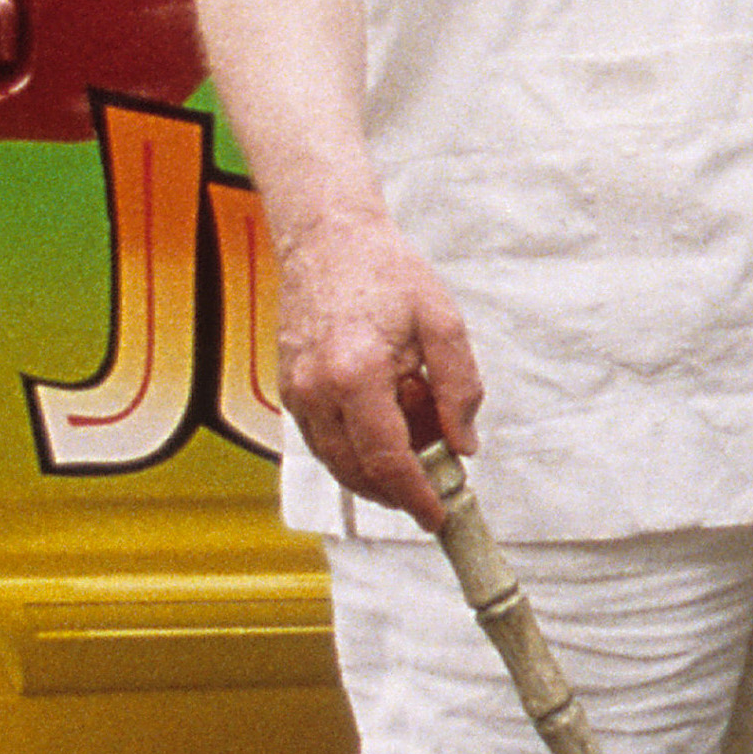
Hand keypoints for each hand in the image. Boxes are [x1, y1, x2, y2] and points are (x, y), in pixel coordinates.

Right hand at [269, 204, 482, 529]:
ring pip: (338, 462)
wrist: (329, 239)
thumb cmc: (384, 271)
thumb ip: (459, 387)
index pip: (387, 460)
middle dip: (399, 488)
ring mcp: (297, 392)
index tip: (437, 515)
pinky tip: (387, 418)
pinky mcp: (290, 390)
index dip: (415, 496)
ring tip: (416, 430)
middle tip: (436, 478)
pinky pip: (324, 439)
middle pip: (358, 472)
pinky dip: (357, 445)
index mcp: (357, 373)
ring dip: (378, 468)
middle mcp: (317, 390)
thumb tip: (462, 443)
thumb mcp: (442, 322)